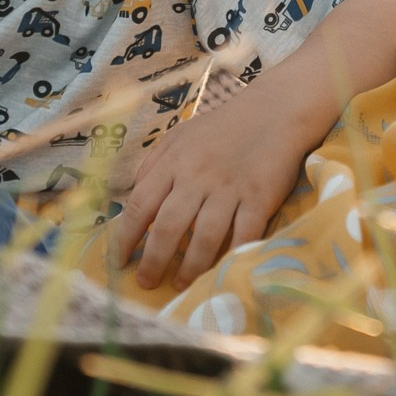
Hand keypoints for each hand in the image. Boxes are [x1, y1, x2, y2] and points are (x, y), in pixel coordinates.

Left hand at [116, 82, 321, 289]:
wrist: (275, 110)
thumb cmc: (223, 126)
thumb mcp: (180, 136)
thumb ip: (154, 164)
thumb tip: (133, 200)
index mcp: (174, 162)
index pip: (141, 205)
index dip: (127, 237)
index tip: (120, 260)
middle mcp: (198, 177)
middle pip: (169, 227)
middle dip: (153, 260)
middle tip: (146, 282)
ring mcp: (230, 189)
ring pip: (204, 237)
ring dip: (189, 267)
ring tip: (180, 285)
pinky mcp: (260, 198)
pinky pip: (243, 235)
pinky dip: (232, 256)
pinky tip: (222, 273)